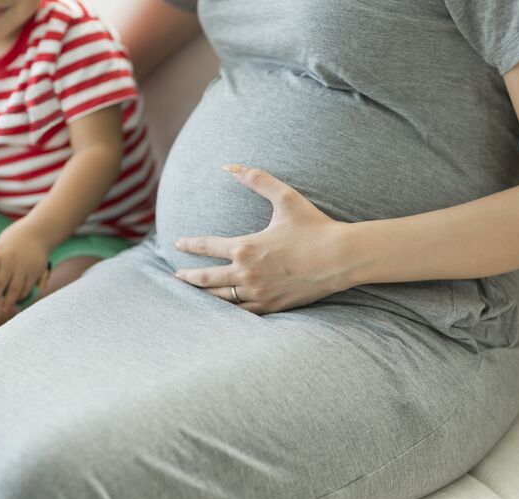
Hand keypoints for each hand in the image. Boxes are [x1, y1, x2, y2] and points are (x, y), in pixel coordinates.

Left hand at [0, 220, 49, 315]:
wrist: (40, 231)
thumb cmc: (17, 237)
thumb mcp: (1, 245)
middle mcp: (10, 262)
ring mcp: (23, 268)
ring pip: (14, 288)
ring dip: (8, 300)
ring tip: (3, 309)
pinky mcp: (35, 271)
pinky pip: (27, 286)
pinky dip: (22, 294)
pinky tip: (17, 298)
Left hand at [174, 164, 352, 314]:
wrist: (341, 258)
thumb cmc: (315, 226)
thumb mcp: (286, 198)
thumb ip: (257, 179)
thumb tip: (230, 166)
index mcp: (246, 247)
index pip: (206, 246)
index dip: (189, 245)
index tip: (178, 244)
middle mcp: (247, 273)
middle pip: (206, 278)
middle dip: (188, 276)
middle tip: (177, 275)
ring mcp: (258, 293)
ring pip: (221, 299)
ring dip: (204, 295)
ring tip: (195, 293)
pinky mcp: (272, 306)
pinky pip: (241, 312)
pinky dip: (228, 310)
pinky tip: (223, 308)